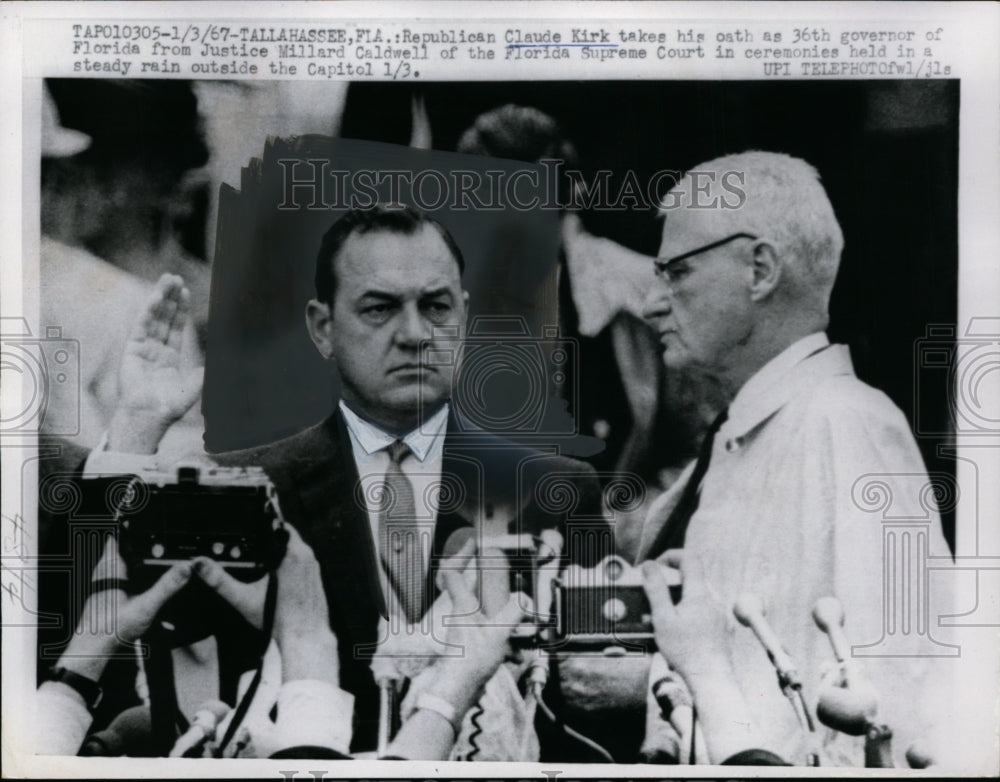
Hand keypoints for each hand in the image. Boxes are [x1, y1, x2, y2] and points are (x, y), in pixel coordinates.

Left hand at [61, 537, 191, 679]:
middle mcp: (105, 570)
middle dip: (141, 539)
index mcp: (112, 567)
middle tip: (163, 534)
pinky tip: (148, 577)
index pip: (118, 534)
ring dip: (137, 555)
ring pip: (121, 558)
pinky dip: (134, 569)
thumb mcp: (146, 607)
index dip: (131, 523)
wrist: (92, 650)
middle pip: (122, 544)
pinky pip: (121, 572)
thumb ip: (167, 586)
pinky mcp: (106, 590)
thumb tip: (186, 567)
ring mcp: (104, 581)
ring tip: (160, 553)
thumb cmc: (112, 629)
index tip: (147, 513)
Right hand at [108, 273, 202, 452]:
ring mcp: (142, 348)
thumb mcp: (193, 387)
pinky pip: (141, 326)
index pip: (175, 327)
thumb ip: (204, 374)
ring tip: (166, 280)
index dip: (180, 309)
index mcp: (169, 357)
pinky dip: (148, 311)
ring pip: (152, 317)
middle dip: (170, 297)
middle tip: (174, 277)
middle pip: (163, 317)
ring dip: (159, 298)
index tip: (185, 291)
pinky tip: (156, 298)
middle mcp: (155, 349)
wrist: (150, 416)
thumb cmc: (169, 407)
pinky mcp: (132, 350)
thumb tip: (218, 365)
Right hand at [194, 525, 337, 682]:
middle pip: (285, 537)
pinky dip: (289, 566)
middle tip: (252, 550)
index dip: (264, 524)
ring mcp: (314, 567)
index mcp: (291, 553)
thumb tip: (199, 564)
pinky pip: (302, 563)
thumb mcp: (243, 598)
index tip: (252, 528)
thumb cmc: (277, 619)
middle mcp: (307, 556)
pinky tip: (277, 581)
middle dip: (269, 541)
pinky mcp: (317, 578)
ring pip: (294, 550)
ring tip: (262, 566)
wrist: (304, 639)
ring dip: (279, 553)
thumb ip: (219, 580)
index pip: (279, 525)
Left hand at [422, 549, 526, 714]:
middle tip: (503, 577)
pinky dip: (502, 637)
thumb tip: (525, 598)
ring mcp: (465, 628)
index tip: (474, 544)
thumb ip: (513, 613)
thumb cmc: (471, 661)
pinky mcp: (471, 642)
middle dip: (488, 582)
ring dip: (500, 615)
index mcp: (462, 605)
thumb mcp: (498, 633)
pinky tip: (514, 654)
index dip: (460, 555)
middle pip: (469, 588)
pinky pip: (488, 631)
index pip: (452, 572)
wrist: (459, 690)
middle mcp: (460, 613)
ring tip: (517, 624)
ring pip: (482, 611)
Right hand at [641, 552, 733, 679]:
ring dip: (678, 599)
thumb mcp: (662, 618)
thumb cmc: (686, 652)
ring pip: (697, 595)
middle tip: (652, 596)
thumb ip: (656, 589)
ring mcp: (720, 614)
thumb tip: (650, 565)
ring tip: (661, 618)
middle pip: (692, 577)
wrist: (711, 680)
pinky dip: (688, 612)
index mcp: (700, 593)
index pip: (690, 558)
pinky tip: (678, 630)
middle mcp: (714, 599)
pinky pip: (704, 610)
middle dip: (670, 582)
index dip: (671, 556)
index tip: (656, 566)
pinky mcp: (722, 627)